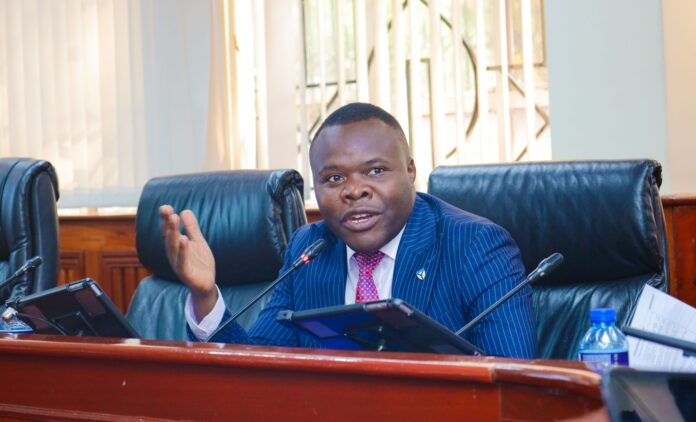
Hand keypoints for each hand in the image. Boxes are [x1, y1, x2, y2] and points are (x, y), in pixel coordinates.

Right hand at [159, 205, 217, 320]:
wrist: (205, 284)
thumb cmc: (199, 263)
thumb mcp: (197, 242)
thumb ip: (192, 228)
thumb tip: (185, 210)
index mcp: (176, 246)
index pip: (169, 231)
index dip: (166, 219)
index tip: (165, 207)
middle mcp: (174, 254)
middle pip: (169, 237)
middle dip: (168, 223)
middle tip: (167, 209)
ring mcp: (179, 264)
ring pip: (173, 247)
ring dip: (172, 233)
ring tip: (174, 218)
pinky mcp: (186, 273)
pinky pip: (182, 262)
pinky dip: (182, 251)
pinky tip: (184, 240)